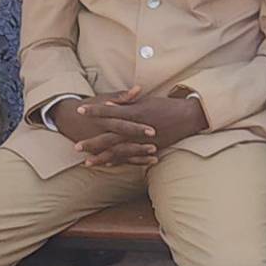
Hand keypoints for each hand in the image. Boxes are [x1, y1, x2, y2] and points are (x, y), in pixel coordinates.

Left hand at [61, 87, 208, 165]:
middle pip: (111, 136)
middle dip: (93, 143)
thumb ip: (127, 104)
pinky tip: (108, 164)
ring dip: (102, 157)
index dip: (94, 111)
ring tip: (87, 163)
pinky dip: (119, 161)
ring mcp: (143, 141)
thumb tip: (108, 105)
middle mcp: (137, 128)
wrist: (188, 116)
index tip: (79, 110)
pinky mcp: (150, 149)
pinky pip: (132, 157)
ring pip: (119, 151)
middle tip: (76, 147)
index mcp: (136, 112)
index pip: (110, 111)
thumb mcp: (146, 101)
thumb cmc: (167, 106)